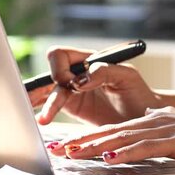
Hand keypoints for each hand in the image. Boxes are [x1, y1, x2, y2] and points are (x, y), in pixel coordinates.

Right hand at [29, 46, 163, 125]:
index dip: (60, 69)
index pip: (61, 55)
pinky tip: (35, 118)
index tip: (72, 85)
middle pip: (49, 73)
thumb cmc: (139, 93)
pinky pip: (52, 106)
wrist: (145, 117)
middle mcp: (78, 73)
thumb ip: (103, 71)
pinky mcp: (73, 108)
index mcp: (88, 60)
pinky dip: (41, 110)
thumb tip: (79, 80)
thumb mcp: (127, 76)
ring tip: (29, 114)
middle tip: (32, 102)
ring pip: (47, 91)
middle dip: (39, 87)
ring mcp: (73, 91)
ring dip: (36, 100)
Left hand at [49, 107, 174, 164]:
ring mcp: (168, 129)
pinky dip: (127, 151)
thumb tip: (145, 133)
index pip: (118, 128)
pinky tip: (110, 156)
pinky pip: (147, 146)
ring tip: (74, 152)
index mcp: (157, 119)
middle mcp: (157, 120)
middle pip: (114, 130)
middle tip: (59, 147)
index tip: (68, 142)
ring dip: (97, 145)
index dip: (91, 135)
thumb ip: (163, 132)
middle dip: (84, 139)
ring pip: (125, 137)